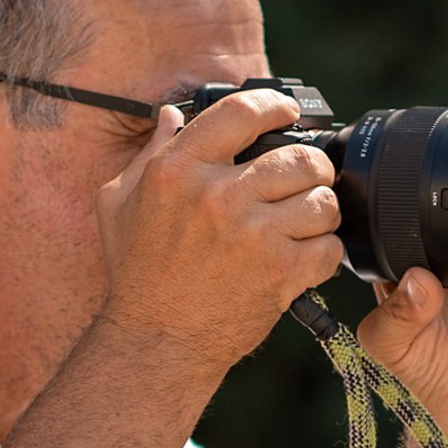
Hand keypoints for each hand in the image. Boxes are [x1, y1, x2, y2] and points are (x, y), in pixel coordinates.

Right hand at [93, 88, 345, 377]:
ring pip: (322, 201)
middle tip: (304, 182)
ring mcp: (251, 234)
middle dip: (311, 169)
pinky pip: (328, 247)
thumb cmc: (137, 275)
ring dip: (319, 213)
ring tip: (302, 226)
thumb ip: (148, 154)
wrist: (156, 341)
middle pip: (299, 157)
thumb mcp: (119, 204)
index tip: (287, 114)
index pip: (243, 111)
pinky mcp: (278, 272)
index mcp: (177, 169)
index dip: (275, 106)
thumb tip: (172, 116)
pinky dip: (322, 255)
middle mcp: (216, 196)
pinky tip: (300, 261)